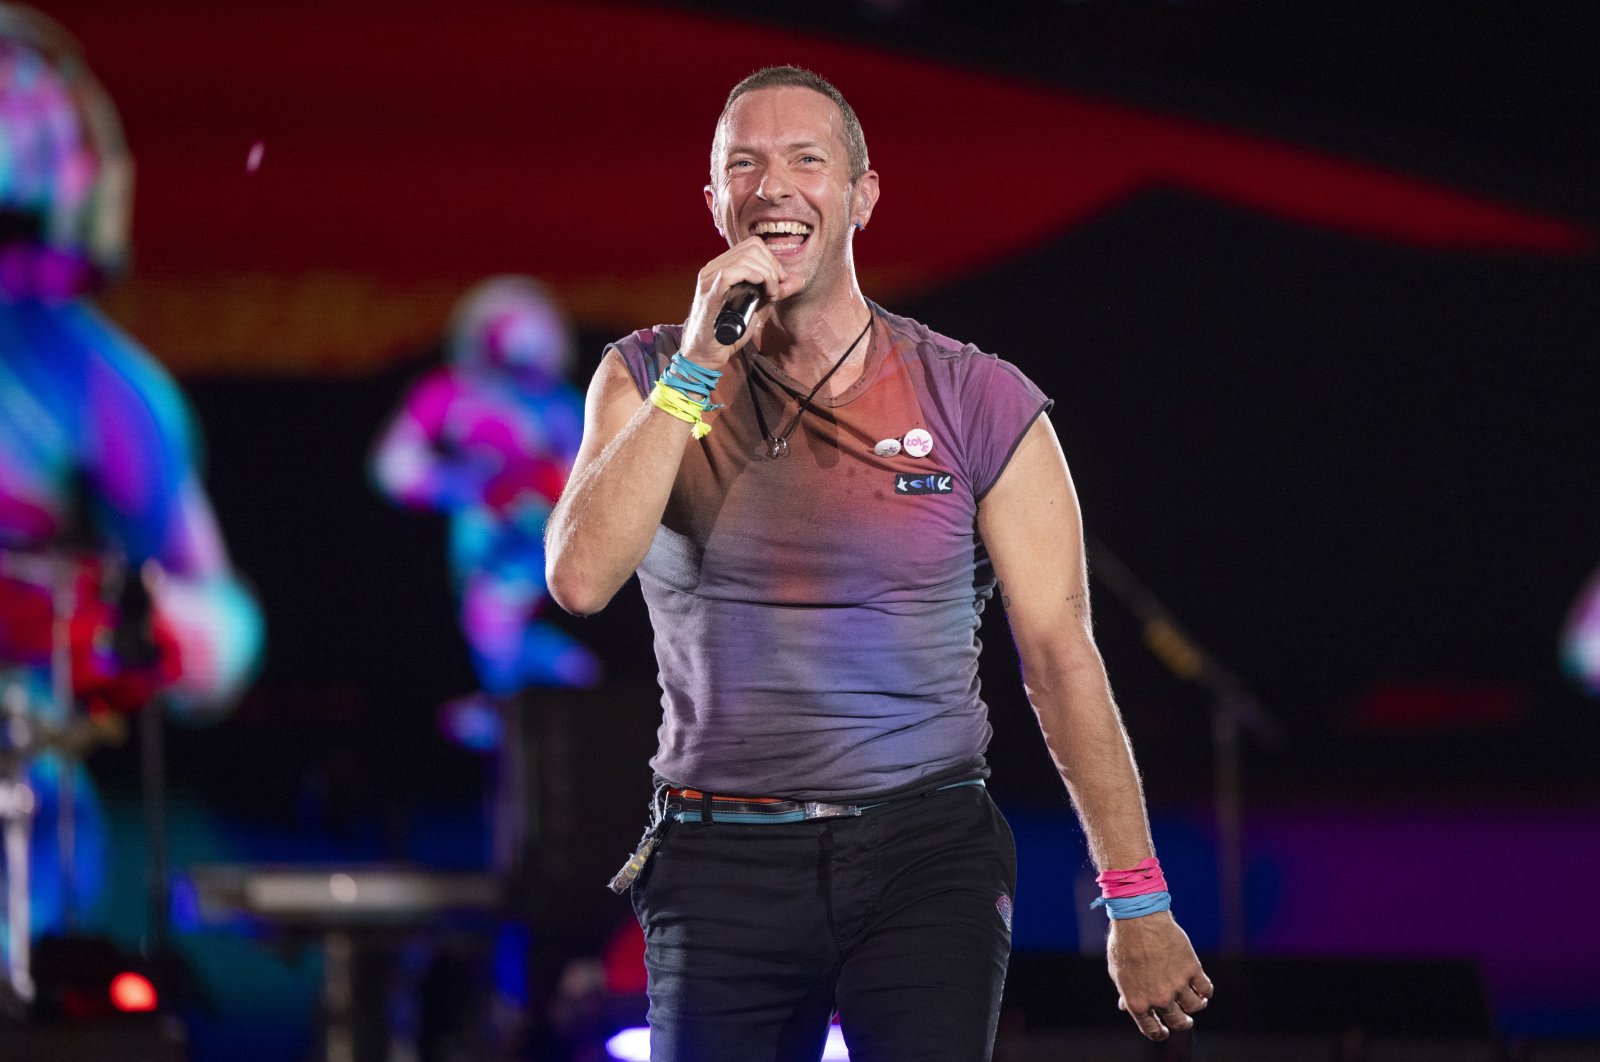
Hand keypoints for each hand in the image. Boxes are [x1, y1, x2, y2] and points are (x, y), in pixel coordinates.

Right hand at [680, 237, 805, 367]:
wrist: (707, 354)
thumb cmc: (728, 332)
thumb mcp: (757, 307)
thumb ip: (775, 291)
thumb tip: (799, 278)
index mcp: (722, 267)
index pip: (752, 245)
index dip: (772, 259)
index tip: (780, 281)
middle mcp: (713, 268)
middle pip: (751, 248)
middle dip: (772, 267)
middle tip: (776, 290)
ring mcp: (709, 279)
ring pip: (744, 257)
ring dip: (766, 274)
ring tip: (770, 294)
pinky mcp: (709, 293)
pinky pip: (731, 272)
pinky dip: (752, 276)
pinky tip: (761, 290)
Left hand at [1106, 912, 1213, 1040]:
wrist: (1138, 918)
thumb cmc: (1124, 942)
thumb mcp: (1117, 972)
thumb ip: (1125, 992)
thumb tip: (1125, 1007)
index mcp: (1137, 1002)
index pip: (1152, 1030)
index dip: (1160, 1033)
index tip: (1165, 1032)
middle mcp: (1159, 998)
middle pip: (1178, 1022)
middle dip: (1183, 1022)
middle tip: (1186, 1020)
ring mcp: (1177, 985)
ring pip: (1195, 1007)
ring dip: (1196, 1006)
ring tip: (1197, 1001)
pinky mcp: (1191, 969)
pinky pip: (1206, 989)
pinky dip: (1206, 991)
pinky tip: (1202, 988)